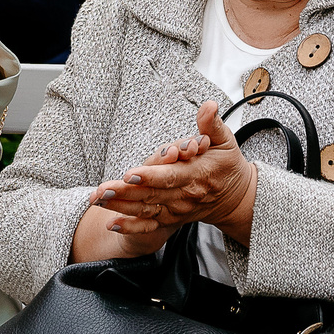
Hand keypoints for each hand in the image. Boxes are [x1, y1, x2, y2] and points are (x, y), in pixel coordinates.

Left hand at [91, 103, 258, 243]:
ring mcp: (177, 210)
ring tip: (98, 200)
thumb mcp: (226, 141)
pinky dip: (131, 227)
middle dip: (125, 193)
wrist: (236, 198)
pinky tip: (112, 224)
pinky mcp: (171, 219)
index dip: (150, 176)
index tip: (130, 173)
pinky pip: (149, 225)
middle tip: (102, 190)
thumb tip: (208, 106)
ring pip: (146, 209)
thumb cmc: (228, 165)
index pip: (170, 176)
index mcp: (197, 175)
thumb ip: (212, 125)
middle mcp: (185, 196)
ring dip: (120, 207)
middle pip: (151, 195)